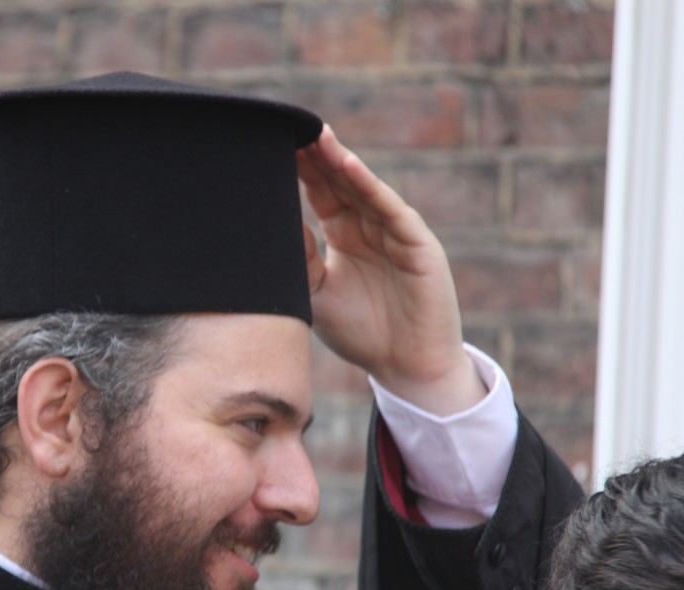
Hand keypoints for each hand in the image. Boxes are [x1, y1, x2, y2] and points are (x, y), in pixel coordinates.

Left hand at [297, 126, 484, 415]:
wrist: (406, 368)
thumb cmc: (361, 333)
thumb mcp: (315, 293)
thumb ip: (297, 259)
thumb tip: (266, 224)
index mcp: (345, 234)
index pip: (319, 191)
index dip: (298, 169)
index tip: (268, 145)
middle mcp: (370, 225)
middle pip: (339, 180)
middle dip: (315, 155)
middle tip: (287, 126)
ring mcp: (395, 231)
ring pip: (364, 187)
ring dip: (339, 161)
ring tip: (315, 135)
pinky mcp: (417, 244)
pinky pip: (391, 209)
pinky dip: (371, 187)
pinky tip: (348, 166)